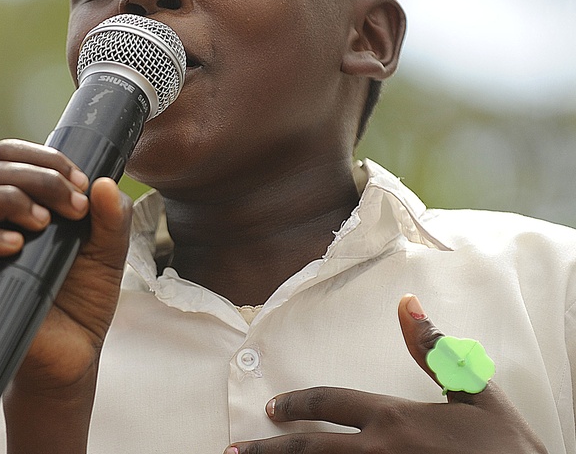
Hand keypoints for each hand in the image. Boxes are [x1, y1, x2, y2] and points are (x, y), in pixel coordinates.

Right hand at [0, 139, 131, 451]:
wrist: (74, 353)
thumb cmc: (84, 297)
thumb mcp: (109, 252)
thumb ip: (113, 217)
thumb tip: (105, 184)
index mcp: (20, 200)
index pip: (10, 155)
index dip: (43, 157)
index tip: (80, 182)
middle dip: (37, 178)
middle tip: (73, 206)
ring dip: (5, 199)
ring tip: (43, 223)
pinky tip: (17, 247)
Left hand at [226, 294, 547, 453]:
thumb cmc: (506, 448)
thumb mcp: (474, 392)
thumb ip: (434, 351)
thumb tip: (406, 306)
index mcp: (393, 418)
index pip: (329, 403)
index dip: (296, 404)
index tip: (271, 408)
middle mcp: (379, 451)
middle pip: (310, 447)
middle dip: (270, 448)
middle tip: (239, 450)